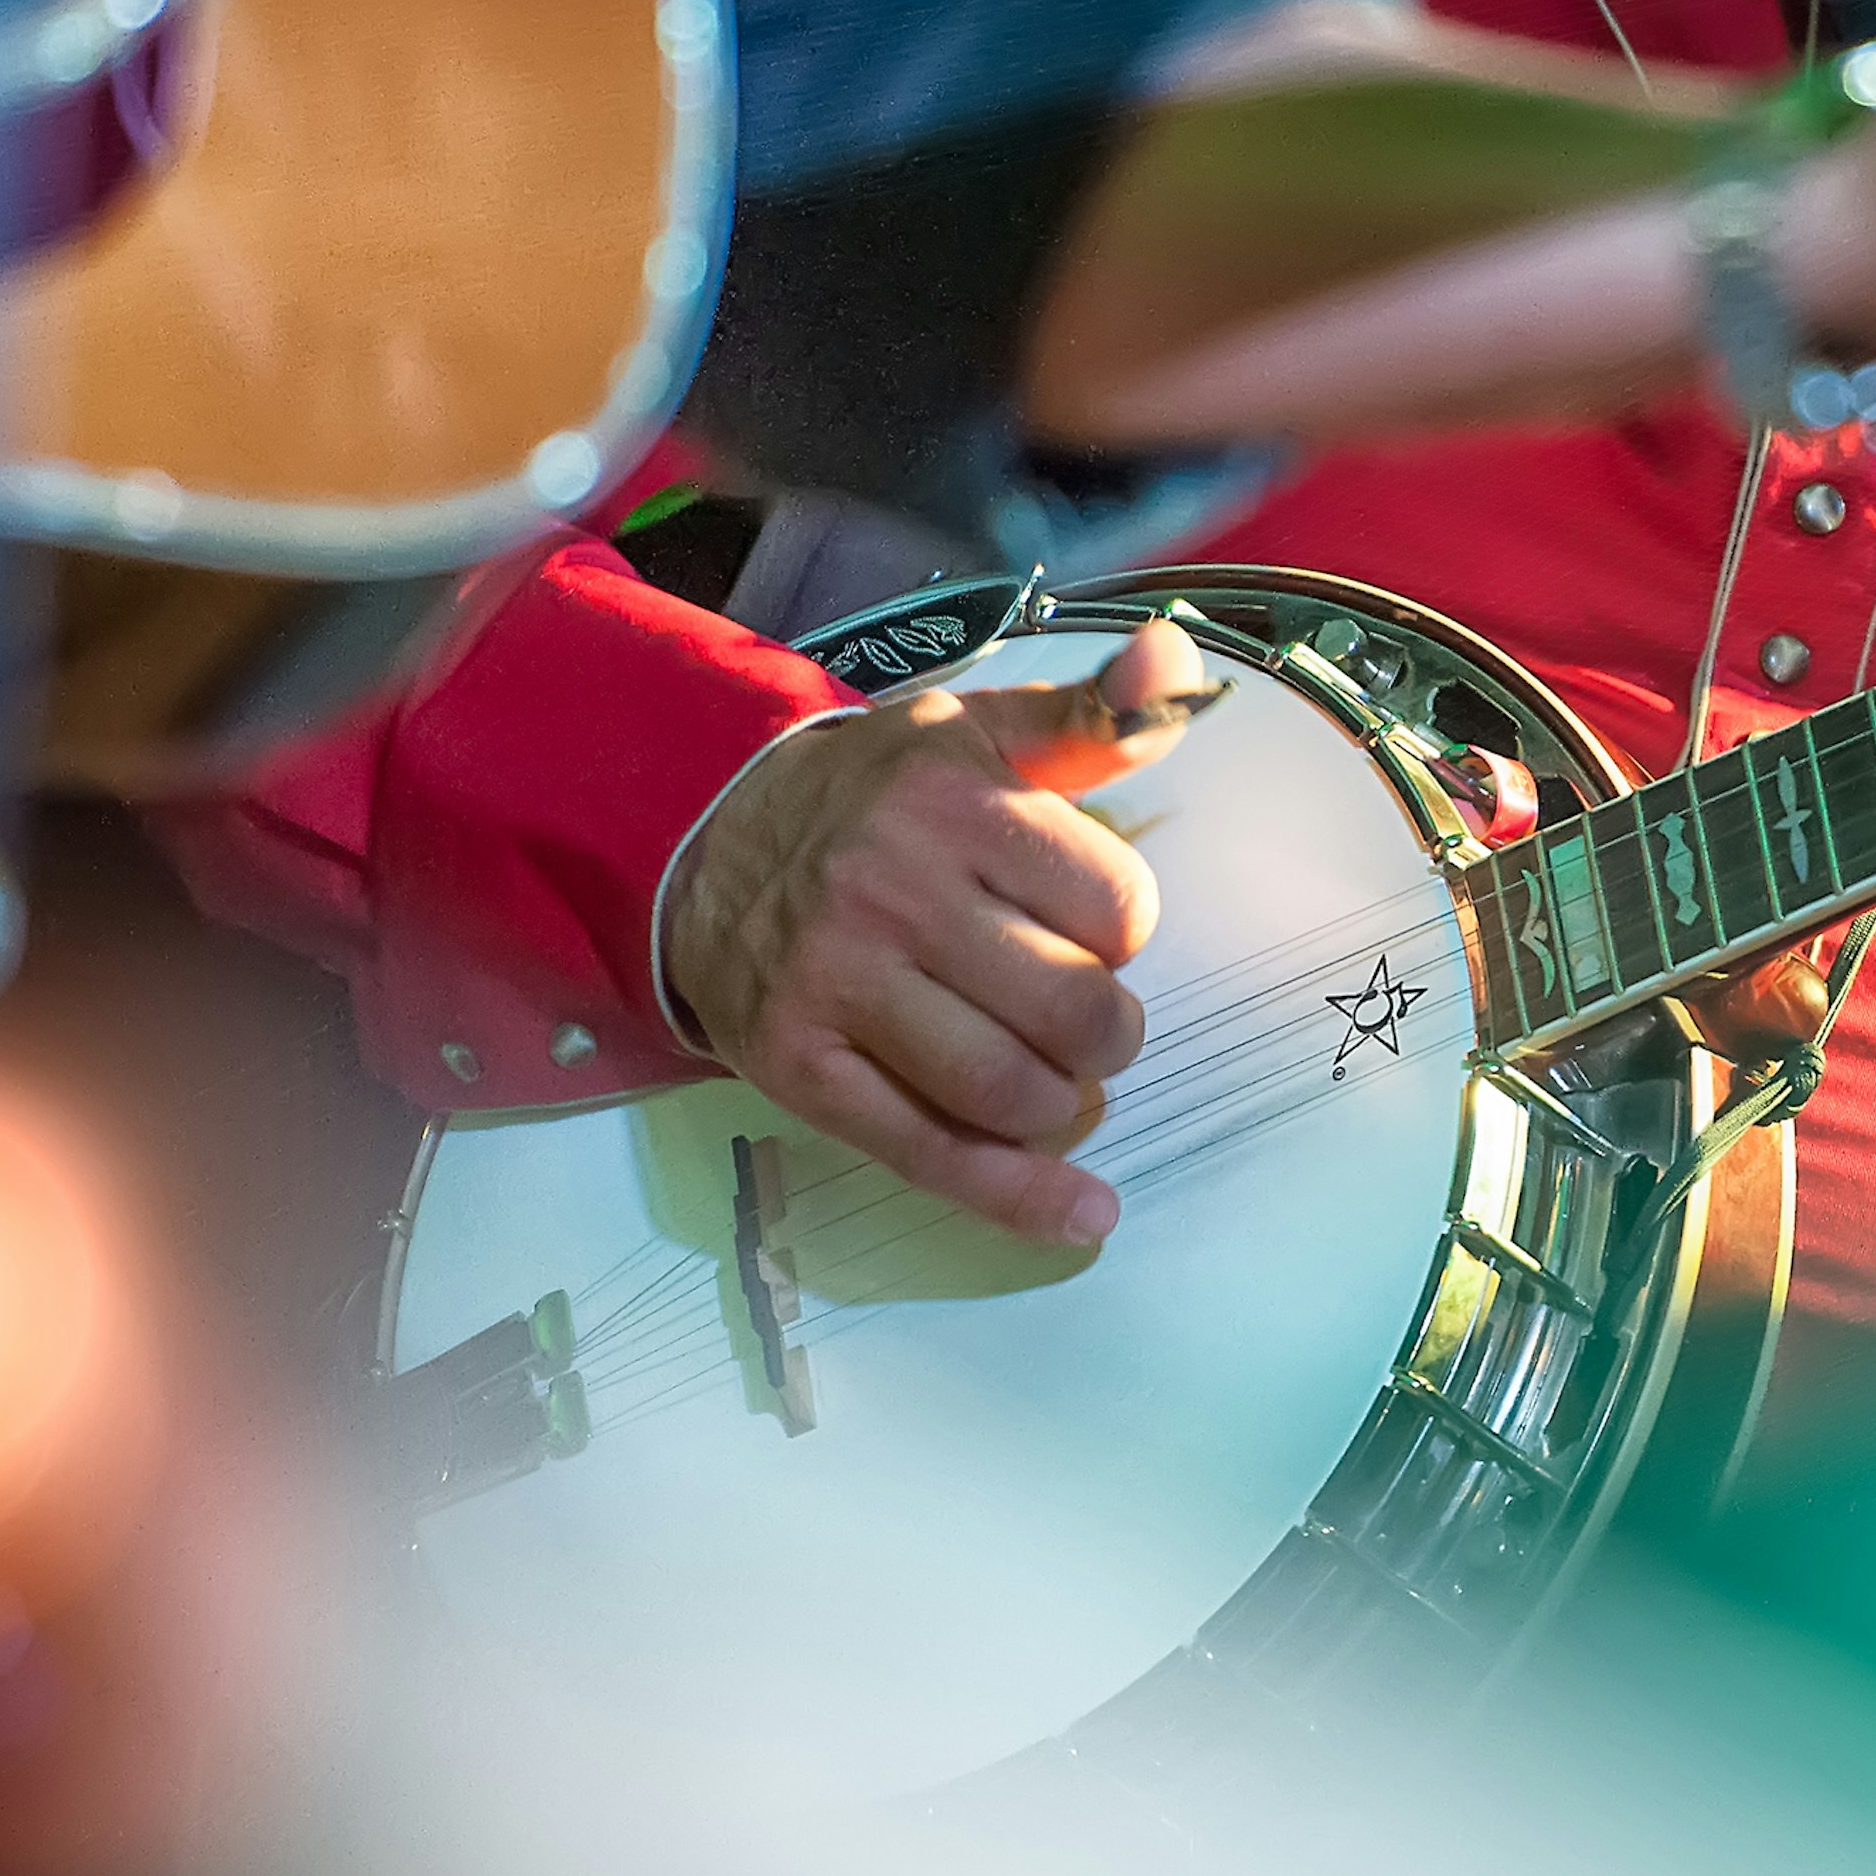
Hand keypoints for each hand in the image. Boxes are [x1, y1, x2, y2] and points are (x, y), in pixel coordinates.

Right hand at [661, 622, 1217, 1246]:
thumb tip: (1173, 661)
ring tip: (1060, 1083)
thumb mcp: (979, 732)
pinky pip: (927, 1151)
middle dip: (1109, 1033)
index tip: (1092, 926)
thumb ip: (1093, 716)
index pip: (1118, 907)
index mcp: (954, 800)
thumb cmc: (878, 794)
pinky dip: (1018, 1197)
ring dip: (1066, 1107)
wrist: (702, 835)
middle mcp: (893, 890)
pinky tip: (1081, 1214)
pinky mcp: (796, 1064)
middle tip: (1092, 1024)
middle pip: (1075, 1009)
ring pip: (1008, 1090)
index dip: (1124, 929)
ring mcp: (838, 983)